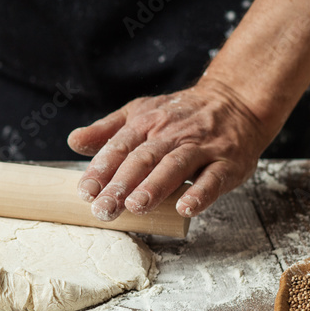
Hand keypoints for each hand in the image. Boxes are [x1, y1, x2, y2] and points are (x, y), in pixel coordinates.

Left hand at [67, 78, 272, 219]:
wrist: (235, 101)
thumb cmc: (180, 115)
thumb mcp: (140, 113)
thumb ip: (107, 130)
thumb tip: (74, 141)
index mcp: (145, 123)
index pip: (119, 147)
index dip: (101, 169)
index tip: (85, 191)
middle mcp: (171, 134)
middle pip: (142, 159)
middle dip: (120, 185)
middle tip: (103, 209)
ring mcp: (201, 147)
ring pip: (174, 166)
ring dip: (154, 186)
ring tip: (135, 206)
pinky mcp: (227, 162)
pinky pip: (213, 178)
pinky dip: (200, 193)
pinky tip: (185, 208)